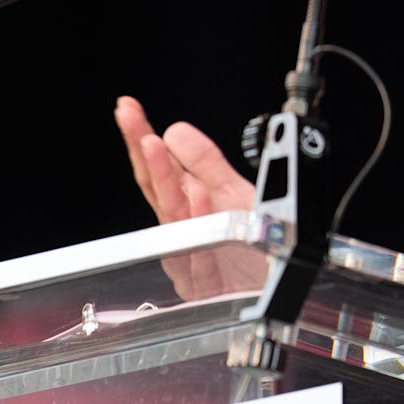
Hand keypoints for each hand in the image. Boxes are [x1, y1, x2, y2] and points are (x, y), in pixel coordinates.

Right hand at [112, 94, 266, 300]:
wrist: (276, 292)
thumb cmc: (253, 250)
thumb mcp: (235, 195)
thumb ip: (207, 164)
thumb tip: (174, 130)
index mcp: (188, 206)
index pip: (158, 168)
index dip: (140, 137)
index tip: (128, 110)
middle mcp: (183, 230)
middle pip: (156, 187)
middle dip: (141, 150)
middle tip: (130, 120)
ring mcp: (188, 257)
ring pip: (172, 216)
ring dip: (165, 180)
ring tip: (155, 146)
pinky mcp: (202, 284)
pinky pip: (198, 250)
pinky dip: (198, 223)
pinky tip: (197, 197)